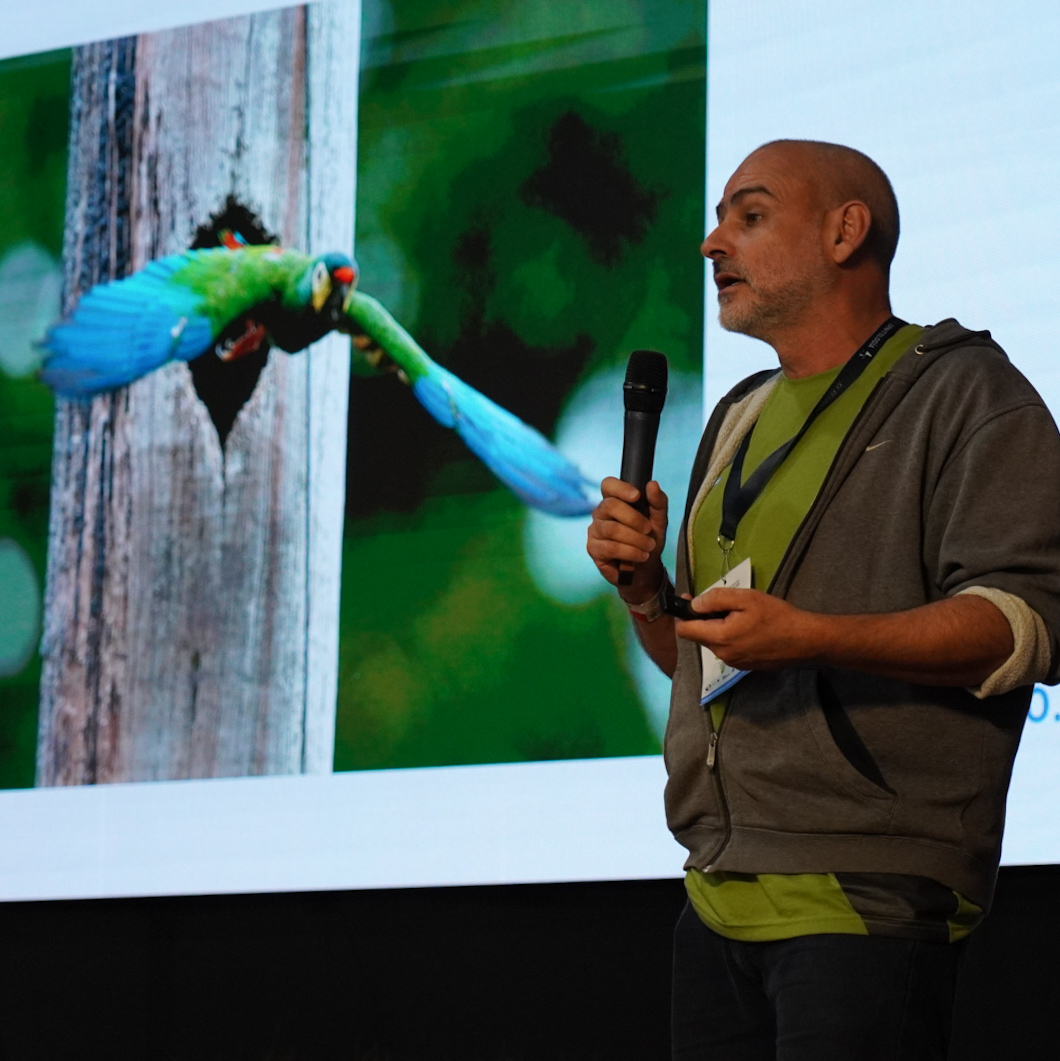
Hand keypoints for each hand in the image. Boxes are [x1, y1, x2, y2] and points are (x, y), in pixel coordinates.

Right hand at [586, 477, 667, 601]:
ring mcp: (595, 531)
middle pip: (610, 505)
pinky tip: (641, 556)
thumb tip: (652, 485)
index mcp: (614, 501)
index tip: (637, 496)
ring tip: (648, 546)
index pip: (608, 485)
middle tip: (648, 530)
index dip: (620, 488)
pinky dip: (630, 552)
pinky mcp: (593, 549)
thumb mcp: (659, 521)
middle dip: (634, 518)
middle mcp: (600, 513)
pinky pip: (611, 547)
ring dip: (635, 539)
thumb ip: (658, 502)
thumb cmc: (648, 541)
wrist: (646, 569)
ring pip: (612, 529)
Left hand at [675, 587, 820, 669]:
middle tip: (723, 603)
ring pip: (714, 641)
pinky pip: (728, 649)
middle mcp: (722, 655)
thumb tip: (693, 604)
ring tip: (740, 614)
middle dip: (704, 618)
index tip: (690, 600)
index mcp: (719, 638)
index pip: (685, 630)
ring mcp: (734, 663)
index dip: (683, 614)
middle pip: (699, 635)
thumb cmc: (776, 616)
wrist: (806, 640)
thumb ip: (715, 599)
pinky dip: (730, 636)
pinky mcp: (745, 666)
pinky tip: (749, 627)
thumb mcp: (745, 598)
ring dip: (718, 627)